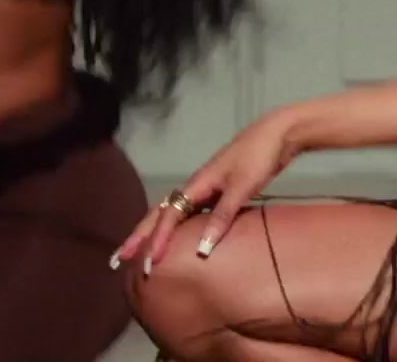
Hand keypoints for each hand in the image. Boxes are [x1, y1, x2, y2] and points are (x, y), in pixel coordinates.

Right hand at [111, 109, 300, 273]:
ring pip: (173, 212)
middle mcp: (196, 186)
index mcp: (197, 184)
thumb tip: (201, 250)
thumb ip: (222, 217)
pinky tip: (180, 238)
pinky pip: (191, 212)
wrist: (278, 134)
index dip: (157, 240)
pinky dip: (179, 226)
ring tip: (141, 252)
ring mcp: (206, 187)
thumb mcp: (241, 188)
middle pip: (160, 213)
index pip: (169, 216)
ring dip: (156, 231)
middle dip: (140, 236)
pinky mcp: (219, 189)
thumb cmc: (259, 158)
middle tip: (118, 259)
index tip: (147, 264)